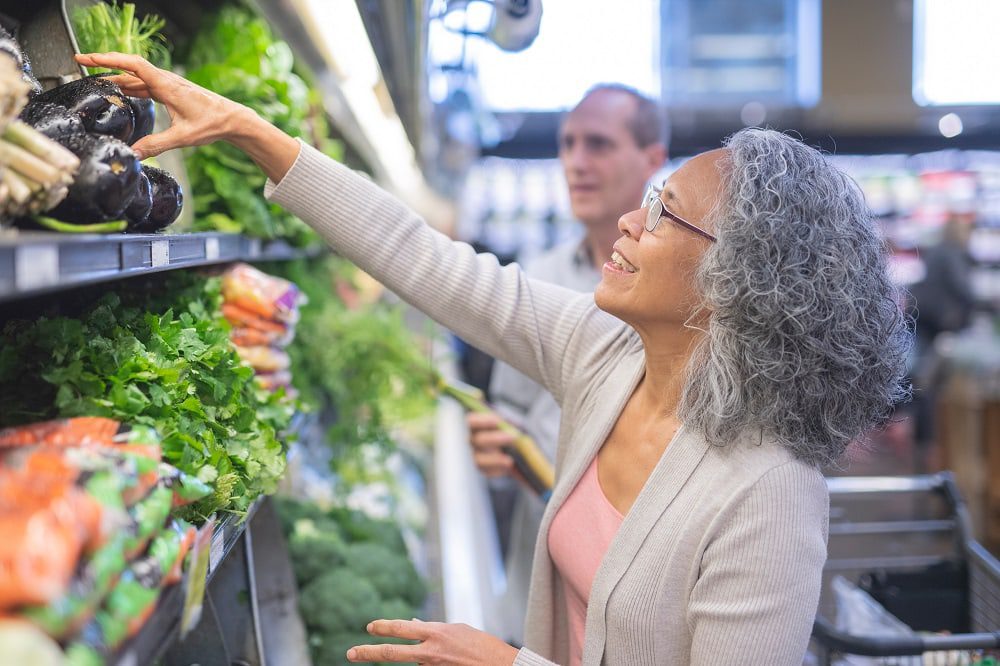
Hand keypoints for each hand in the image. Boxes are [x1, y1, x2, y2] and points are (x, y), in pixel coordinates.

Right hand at [73, 52, 250, 158]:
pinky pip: (146, 84)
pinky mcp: (172, 91)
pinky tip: (122, 91)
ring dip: (117, 76)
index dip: (107, 59)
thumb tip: (133, 154)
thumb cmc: (212, 125)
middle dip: (104, 63)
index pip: (131, 65)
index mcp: (166, 86)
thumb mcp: (182, 137)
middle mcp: (166, 81)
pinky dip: (131, 85)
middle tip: (80, 62)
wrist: (233, 119)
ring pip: (137, 77)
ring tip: (95, 80)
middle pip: (129, 67)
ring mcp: (169, 85)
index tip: (87, 57)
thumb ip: (156, 145)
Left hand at [347, 619, 517, 664]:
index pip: (402, 628)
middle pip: (393, 652)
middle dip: (369, 653)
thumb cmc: (483, 646)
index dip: (384, 627)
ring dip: (422, 657)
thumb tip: (414, 624)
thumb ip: (434, 629)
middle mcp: (432, 651)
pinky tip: (448, 661)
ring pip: (415, 661)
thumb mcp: (458, 630)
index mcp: (437, 633)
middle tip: (351, 653)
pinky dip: (432, 663)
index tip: (369, 627)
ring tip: (447, 655)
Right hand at [467, 411, 515, 477]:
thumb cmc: (505, 428)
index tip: (497, 420)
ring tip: (510, 460)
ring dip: (495, 459)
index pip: (470, 421)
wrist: (511, 445)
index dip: (482, 420)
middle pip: (477, 441)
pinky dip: (497, 470)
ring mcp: (474, 455)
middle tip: (512, 437)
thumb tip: (508, 422)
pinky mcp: (482, 469)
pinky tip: (507, 467)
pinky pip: (486, 472)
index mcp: (473, 424)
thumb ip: (503, 420)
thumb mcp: (504, 421)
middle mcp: (470, 440)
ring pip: (478, 460)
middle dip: (495, 439)